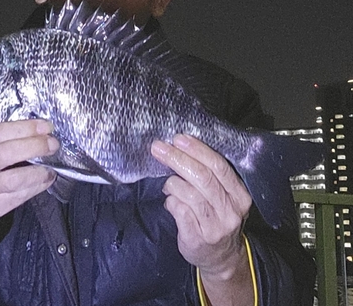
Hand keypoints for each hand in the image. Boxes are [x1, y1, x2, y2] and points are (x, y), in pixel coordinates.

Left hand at [151, 134, 253, 304]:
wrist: (221, 259)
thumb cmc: (217, 218)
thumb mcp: (224, 196)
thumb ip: (210, 175)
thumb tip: (181, 146)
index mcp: (239, 194)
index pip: (219, 166)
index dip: (197, 150)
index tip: (178, 138)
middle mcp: (230, 210)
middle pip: (203, 177)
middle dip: (177, 159)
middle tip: (159, 148)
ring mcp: (215, 227)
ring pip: (189, 193)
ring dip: (172, 182)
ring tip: (167, 182)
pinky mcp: (197, 238)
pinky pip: (179, 211)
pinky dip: (171, 201)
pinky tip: (170, 200)